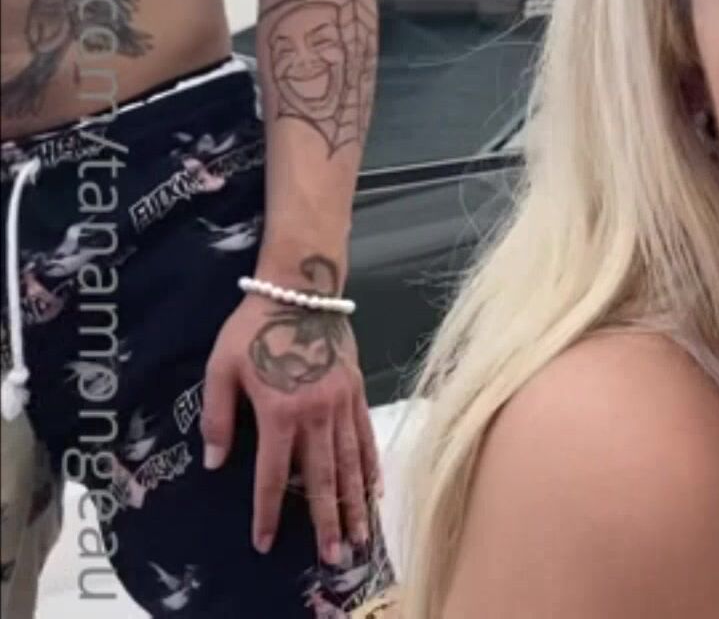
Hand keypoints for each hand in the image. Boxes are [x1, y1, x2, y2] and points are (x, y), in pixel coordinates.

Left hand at [202, 253, 379, 564]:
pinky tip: (375, 489)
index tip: (265, 543)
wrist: (300, 290)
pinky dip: (372, 465)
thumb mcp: (219, 369)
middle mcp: (315, 414)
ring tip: (362, 535)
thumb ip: (218, 417)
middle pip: (322, 478)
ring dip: (356, 503)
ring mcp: (342, 404)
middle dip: (327, 521)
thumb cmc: (252, 328)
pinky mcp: (357, 392)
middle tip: (335, 557)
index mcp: (279, 412)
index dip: (266, 512)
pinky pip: (367, 436)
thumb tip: (214, 461)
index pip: (271, 475)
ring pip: (351, 462)